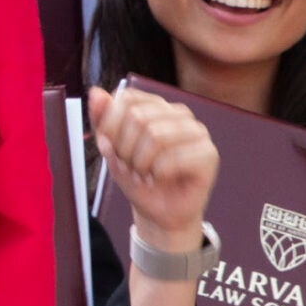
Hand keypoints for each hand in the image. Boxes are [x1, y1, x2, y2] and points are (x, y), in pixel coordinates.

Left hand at [89, 84, 219, 256]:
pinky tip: (160, 180)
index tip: (110, 147)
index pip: (127, 98)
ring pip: (155, 135)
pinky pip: (172, 159)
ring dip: (140, 162)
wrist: (159, 212)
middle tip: (130, 166)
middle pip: (138, 116)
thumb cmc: (138, 177)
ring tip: (144, 174)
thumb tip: (96, 93)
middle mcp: (179, 112)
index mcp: (155, 105)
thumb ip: (101, 121)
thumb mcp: (110, 149)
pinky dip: (157, 174)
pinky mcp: (208, 154)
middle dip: (125, 148)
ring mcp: (197, 131)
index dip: (110, 125)